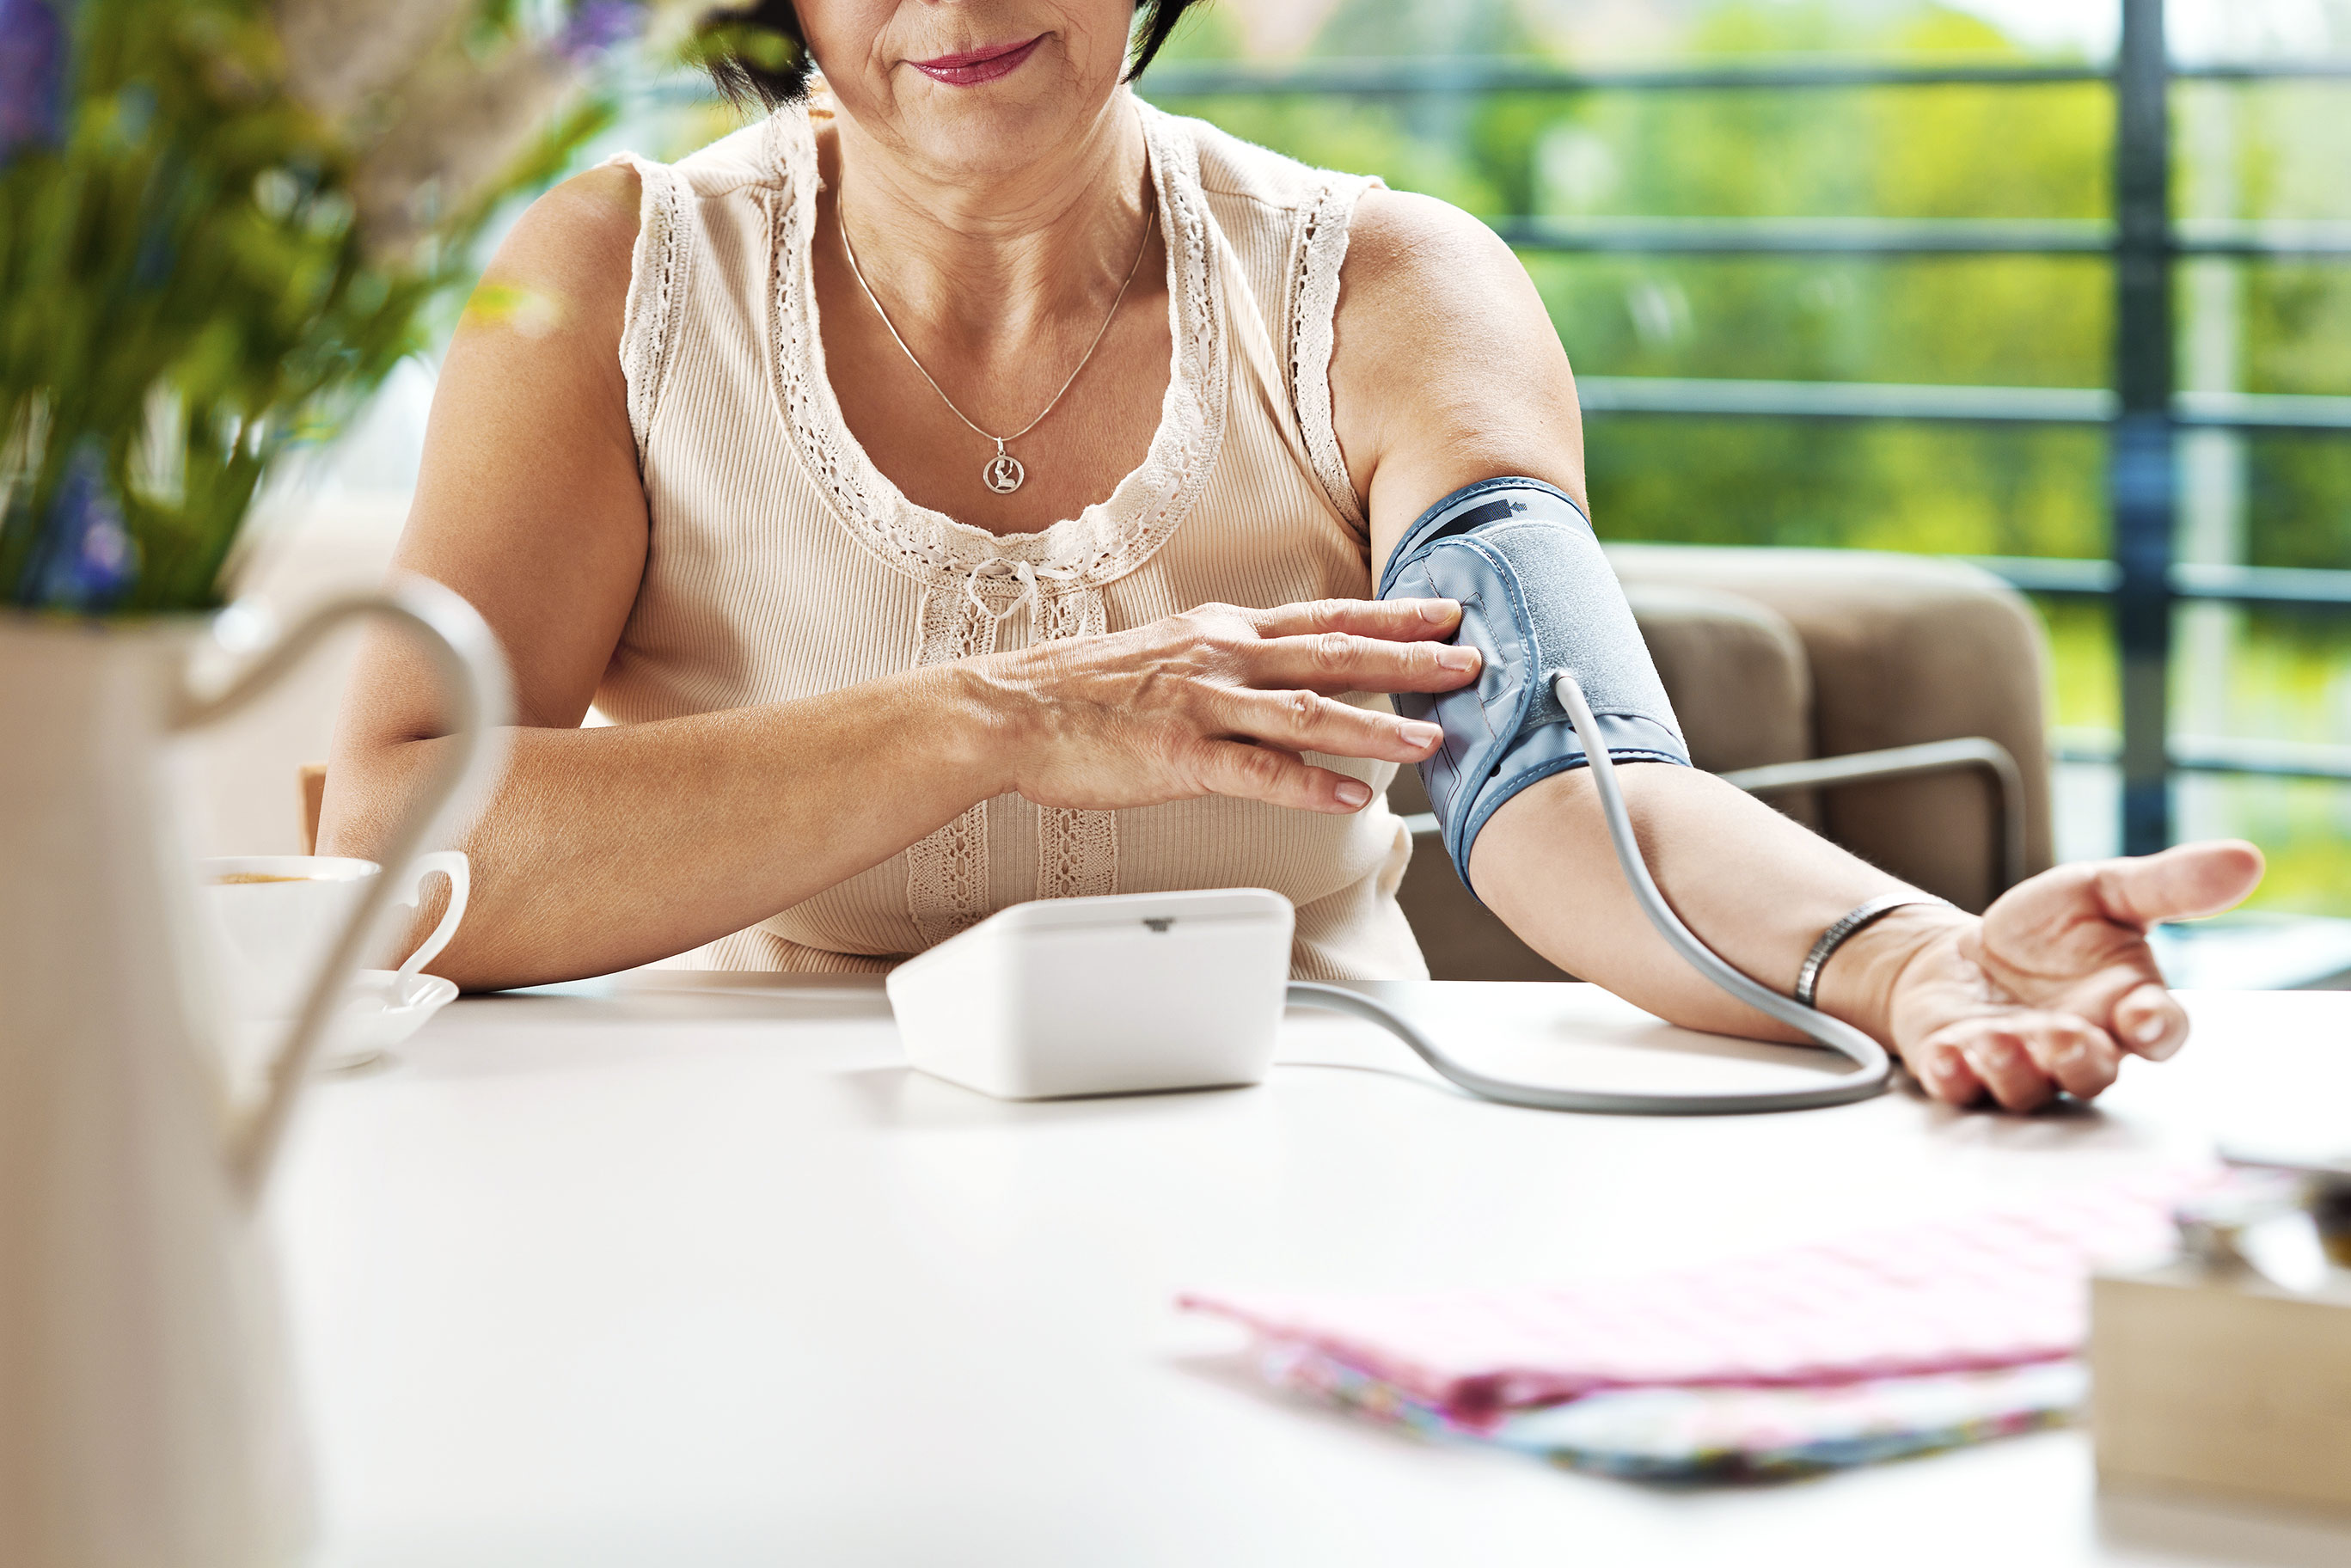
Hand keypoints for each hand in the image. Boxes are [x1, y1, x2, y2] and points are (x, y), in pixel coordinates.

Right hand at [970, 597, 1480, 813]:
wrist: (1009, 711)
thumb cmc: (1083, 693)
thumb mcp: (1168, 654)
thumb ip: (1229, 663)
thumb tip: (1282, 675)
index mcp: (1224, 633)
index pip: (1326, 617)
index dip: (1393, 615)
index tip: (1448, 612)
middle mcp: (1223, 657)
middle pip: (1334, 653)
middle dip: (1412, 657)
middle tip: (1473, 660)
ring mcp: (1202, 705)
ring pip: (1307, 711)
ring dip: (1376, 724)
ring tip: (1433, 738)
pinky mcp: (1179, 755)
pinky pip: (1256, 773)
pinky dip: (1309, 786)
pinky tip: (1353, 798)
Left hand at [1883, 841, 2265, 1109]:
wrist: (1962, 952)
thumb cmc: (2045, 930)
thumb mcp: (2102, 892)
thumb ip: (2168, 884)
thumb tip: (2246, 858)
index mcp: (2125, 1007)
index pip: (2159, 1032)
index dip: (2156, 1028)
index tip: (2143, 1015)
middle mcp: (2078, 1047)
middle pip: (2093, 1072)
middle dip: (2078, 1057)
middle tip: (2061, 1033)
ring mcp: (2020, 1065)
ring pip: (2027, 1087)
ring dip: (2013, 1068)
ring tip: (1994, 1038)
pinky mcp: (1963, 1069)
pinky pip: (1961, 1087)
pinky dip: (1954, 1075)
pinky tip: (1945, 1056)